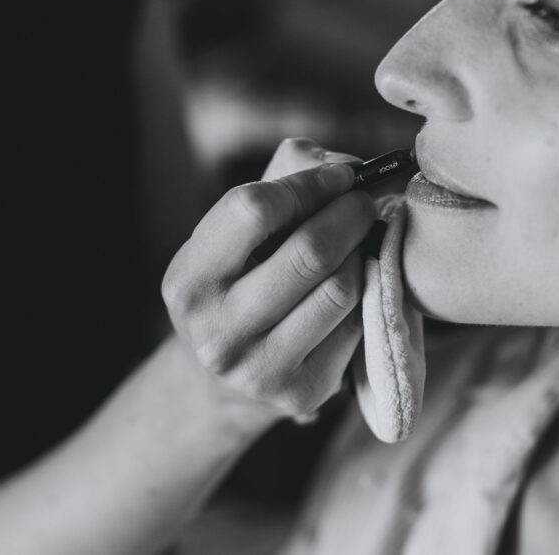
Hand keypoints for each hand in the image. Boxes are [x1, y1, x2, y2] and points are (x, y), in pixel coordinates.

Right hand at [162, 139, 375, 421]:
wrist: (223, 379)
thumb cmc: (238, 283)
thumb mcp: (234, 237)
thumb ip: (281, 183)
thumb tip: (345, 165)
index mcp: (189, 280)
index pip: (253, 209)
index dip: (309, 183)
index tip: (340, 175)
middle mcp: (216, 330)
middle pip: (309, 252)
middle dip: (350, 213)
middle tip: (366, 201)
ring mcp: (259, 369)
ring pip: (342, 288)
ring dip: (364, 252)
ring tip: (362, 239)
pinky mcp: (302, 391)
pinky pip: (357, 325)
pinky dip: (368, 293)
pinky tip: (360, 282)